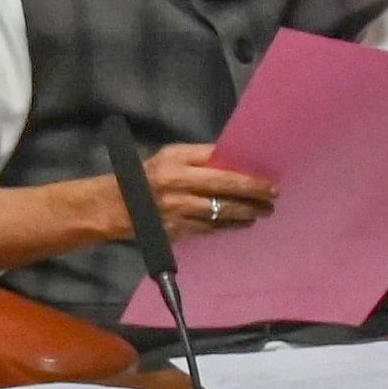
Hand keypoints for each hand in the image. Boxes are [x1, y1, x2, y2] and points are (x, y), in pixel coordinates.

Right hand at [83, 142, 275, 241]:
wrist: (116, 206)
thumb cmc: (146, 175)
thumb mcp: (170, 156)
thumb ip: (200, 157)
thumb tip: (235, 160)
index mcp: (178, 166)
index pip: (221, 171)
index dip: (247, 179)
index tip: (268, 183)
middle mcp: (178, 189)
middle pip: (225, 193)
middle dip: (253, 198)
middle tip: (272, 201)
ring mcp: (177, 213)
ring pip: (220, 215)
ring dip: (245, 215)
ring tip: (262, 214)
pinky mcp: (176, 232)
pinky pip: (209, 230)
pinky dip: (228, 227)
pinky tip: (241, 224)